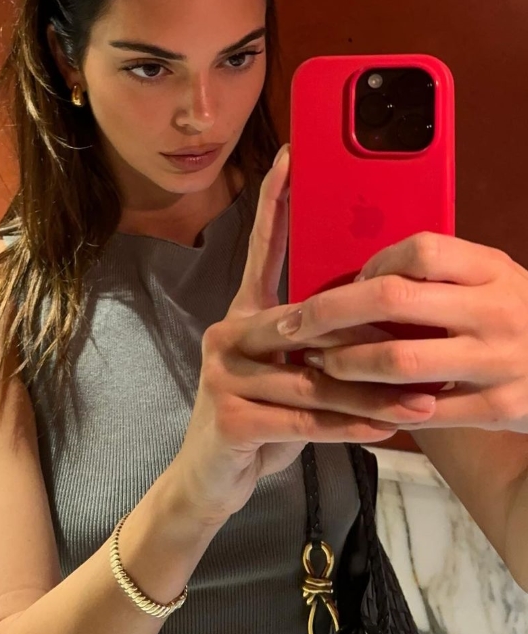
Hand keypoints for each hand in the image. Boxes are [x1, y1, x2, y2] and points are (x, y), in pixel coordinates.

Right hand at [171, 145, 439, 527]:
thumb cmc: (263, 417)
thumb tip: (377, 321)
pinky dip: (346, 426)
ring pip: (313, 378)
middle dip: (364, 336)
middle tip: (419, 335)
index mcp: (245, 315)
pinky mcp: (229, 417)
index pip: (262, 248)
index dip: (276, 199)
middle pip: (305, 322)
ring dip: (372, 394)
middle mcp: (227, 333)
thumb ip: (320, 345)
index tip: (292, 155)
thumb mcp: (291, 374)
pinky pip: (302, 419)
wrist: (212, 477)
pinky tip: (381, 429)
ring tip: (422, 401)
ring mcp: (222, 374)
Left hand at [286, 232, 527, 432]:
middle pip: (393, 299)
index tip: (350, 281)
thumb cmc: (520, 318)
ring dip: (345, 363)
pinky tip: (354, 401)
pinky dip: (379, 405)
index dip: (373, 264)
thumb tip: (362, 278)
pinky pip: (422, 410)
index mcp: (492, 269)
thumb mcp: (494, 281)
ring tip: (317, 363)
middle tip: (295, 323)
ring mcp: (499, 361)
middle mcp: (496, 310)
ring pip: (398, 360)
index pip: (419, 249)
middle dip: (330, 312)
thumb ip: (442, 274)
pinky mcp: (498, 407)